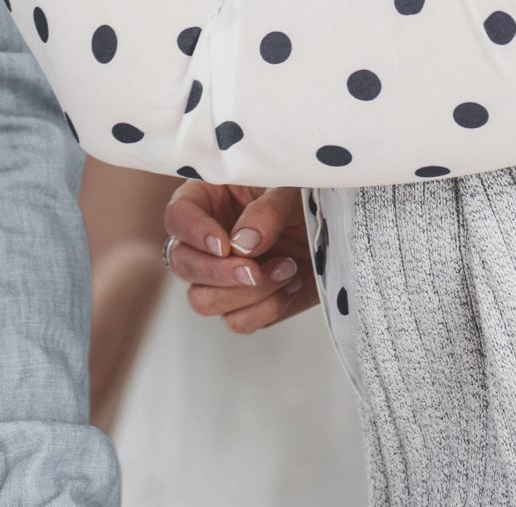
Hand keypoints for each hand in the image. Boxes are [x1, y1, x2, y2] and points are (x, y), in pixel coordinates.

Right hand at [163, 181, 316, 333]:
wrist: (338, 233)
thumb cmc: (305, 201)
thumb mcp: (290, 192)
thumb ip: (266, 212)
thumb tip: (242, 245)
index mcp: (208, 201)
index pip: (177, 216)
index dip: (193, 232)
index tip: (224, 245)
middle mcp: (207, 242)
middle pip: (181, 264)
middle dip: (217, 272)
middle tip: (253, 269)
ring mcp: (222, 278)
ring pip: (203, 300)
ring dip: (245, 292)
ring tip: (287, 268)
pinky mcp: (245, 306)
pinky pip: (238, 322)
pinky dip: (266, 308)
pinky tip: (291, 285)